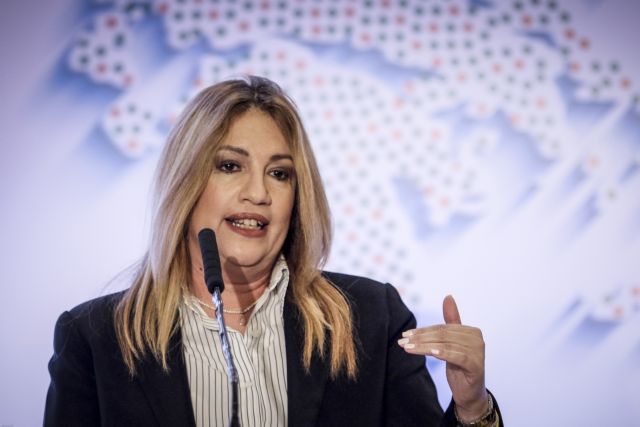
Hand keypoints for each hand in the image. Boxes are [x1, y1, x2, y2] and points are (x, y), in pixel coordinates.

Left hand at [397, 295, 487, 420]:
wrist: (469, 393)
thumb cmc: (459, 366)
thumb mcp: (452, 343)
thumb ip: (451, 321)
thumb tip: (448, 296)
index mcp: (472, 331)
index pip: (442, 328)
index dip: (423, 331)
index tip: (405, 334)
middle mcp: (477, 339)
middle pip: (442, 335)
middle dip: (420, 338)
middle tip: (402, 341)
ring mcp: (478, 352)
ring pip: (445, 345)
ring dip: (424, 346)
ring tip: (407, 348)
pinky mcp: (476, 365)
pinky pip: (457, 355)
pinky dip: (443, 353)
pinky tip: (430, 352)